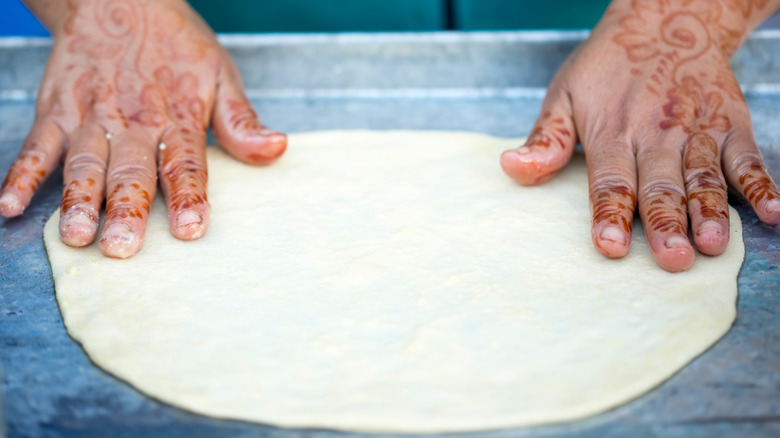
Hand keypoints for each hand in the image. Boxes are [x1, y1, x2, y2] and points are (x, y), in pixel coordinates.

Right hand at [0, 0, 285, 257]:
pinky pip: (36, 146)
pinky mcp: (56, 111)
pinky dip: (22, 175)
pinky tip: (10, 204)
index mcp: (177, 117)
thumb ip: (242, 121)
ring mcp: (90, 118)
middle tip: (122, 248)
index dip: (189, 197)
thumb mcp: (220, 75)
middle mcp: (133, 122)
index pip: (184, 163)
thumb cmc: (176, 45)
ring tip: (76, 235)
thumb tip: (277, 148)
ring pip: (83, 164)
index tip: (190, 230)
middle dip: (126, 211)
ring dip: (78, 201)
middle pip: (130, 172)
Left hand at [500, 0, 779, 271]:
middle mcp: (657, 134)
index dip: (610, 214)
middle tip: (671, 259)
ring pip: (704, 176)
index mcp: (612, 130)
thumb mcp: (565, 93)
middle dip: (664, 223)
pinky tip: (774, 213)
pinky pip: (748, 157)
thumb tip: (511, 167)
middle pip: (660, 185)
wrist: (667, 17)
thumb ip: (546, 138)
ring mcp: (697, 130)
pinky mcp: (731, 124)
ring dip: (710, 211)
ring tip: (712, 244)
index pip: (610, 180)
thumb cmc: (608, 66)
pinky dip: (762, 184)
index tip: (610, 246)